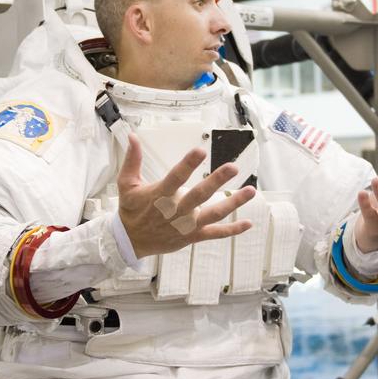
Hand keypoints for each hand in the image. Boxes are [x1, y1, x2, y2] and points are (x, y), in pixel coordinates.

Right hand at [117, 134, 256, 258]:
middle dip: (217, 181)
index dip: (188, 164)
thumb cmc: (130, 211)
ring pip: (213, 214)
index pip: (175, 178)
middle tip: (233, 167)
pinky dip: (232, 230)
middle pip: (199, 195)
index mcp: (159, 196)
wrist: (129, 242)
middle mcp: (175, 211)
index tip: (200, 151)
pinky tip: (248, 223)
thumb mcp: (127, 184)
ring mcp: (185, 226)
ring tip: (250, 191)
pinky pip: (215, 234)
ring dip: (233, 203)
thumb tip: (133, 137)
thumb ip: (132, 160)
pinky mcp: (192, 236)